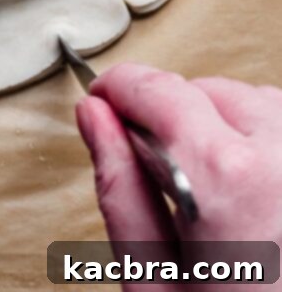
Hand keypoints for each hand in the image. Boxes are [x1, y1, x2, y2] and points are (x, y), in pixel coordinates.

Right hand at [76, 64, 281, 288]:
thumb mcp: (154, 286)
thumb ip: (119, 188)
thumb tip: (96, 118)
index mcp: (229, 179)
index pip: (160, 88)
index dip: (121, 89)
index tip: (104, 100)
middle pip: (209, 90)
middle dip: (173, 115)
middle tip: (160, 177)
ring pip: (259, 103)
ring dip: (225, 125)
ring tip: (214, 194)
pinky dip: (267, 144)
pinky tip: (257, 197)